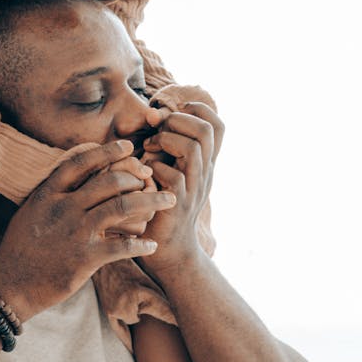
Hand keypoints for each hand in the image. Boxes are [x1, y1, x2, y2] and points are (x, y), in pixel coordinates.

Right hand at [0, 141, 174, 319]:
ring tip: (169, 201)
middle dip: (137, 176)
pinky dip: (141, 244)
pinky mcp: (86, 258)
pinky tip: (152, 244)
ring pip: (123, 208)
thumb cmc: (21, 248)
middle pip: (110, 181)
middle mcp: (64, 208)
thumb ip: (53, 192)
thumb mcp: (31, 211)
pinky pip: (123, 246)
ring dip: (151, 202)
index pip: (82, 162)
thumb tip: (75, 175)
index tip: (129, 146)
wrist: (10, 286)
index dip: (108, 151)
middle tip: (153, 177)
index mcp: (49, 193)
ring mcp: (76, 232)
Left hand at [137, 102, 223, 273]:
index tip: (171, 117)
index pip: (217, 125)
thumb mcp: (169, 170)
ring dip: (165, 141)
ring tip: (149, 150)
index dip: (196, 111)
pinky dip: (154, 168)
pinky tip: (144, 176)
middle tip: (156, 133)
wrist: (168, 251)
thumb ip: (165, 145)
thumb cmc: (162, 205)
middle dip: (177, 121)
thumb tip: (152, 114)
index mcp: (205, 162)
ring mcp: (194, 189)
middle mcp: (205, 173)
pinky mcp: (178, 204)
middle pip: (207, 130)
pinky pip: (172, 175)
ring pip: (192, 148)